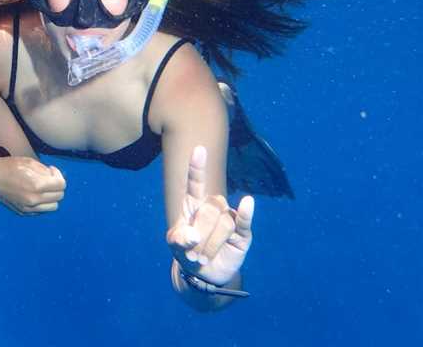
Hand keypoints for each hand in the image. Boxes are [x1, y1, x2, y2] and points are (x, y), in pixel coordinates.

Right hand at [0, 156, 65, 214]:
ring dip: (52, 196)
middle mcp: (34, 199)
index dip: (59, 175)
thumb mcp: (30, 162)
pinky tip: (34, 193)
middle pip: (59, 196)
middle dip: (57, 185)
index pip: (62, 185)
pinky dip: (42, 203)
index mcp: (36, 185)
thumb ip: (45, 171)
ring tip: (43, 187)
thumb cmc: (10, 166)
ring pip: (53, 206)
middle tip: (48, 177)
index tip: (51, 170)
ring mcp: (28, 208)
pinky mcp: (23, 212)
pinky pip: (42, 210)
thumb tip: (55, 178)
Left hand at [166, 146, 254, 285]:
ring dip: (210, 245)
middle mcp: (213, 206)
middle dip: (199, 236)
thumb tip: (193, 235)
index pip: (195, 183)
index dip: (197, 167)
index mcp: (193, 204)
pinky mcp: (242, 233)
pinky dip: (246, 213)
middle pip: (208, 210)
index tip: (199, 149)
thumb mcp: (175, 245)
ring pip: (222, 224)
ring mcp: (229, 217)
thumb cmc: (187, 250)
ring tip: (204, 256)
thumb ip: (179, 239)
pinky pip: (244, 221)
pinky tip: (248, 203)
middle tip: (193, 252)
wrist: (204, 272)